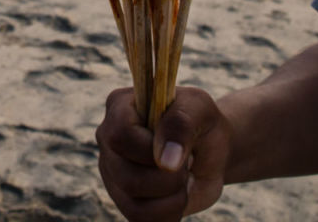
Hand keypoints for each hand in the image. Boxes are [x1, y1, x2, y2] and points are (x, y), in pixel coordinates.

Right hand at [96, 87, 231, 220]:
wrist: (210, 149)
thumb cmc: (201, 122)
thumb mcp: (199, 108)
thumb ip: (181, 124)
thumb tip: (166, 162)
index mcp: (119, 107)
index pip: (120, 135)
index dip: (151, 149)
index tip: (182, 148)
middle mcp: (107, 139)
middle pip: (128, 177)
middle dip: (171, 178)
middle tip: (187, 162)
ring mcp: (113, 172)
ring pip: (135, 205)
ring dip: (174, 197)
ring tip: (182, 178)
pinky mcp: (124, 200)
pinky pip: (141, 220)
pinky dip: (170, 213)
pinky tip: (178, 195)